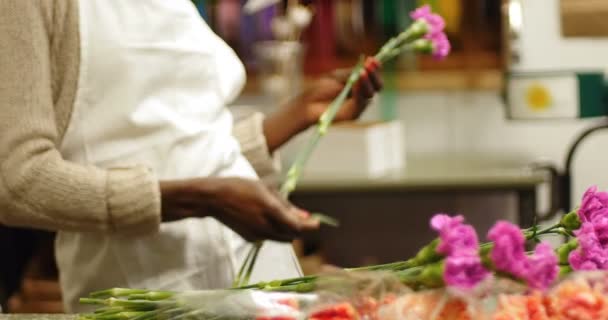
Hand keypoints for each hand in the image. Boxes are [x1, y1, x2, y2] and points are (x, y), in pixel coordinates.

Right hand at [160, 178, 318, 241]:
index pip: (298, 227)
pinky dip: (274, 231)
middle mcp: (265, 226)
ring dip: (287, 230)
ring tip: (283, 215)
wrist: (215, 199)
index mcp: (271, 211)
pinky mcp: (250, 239)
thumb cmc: (241, 187)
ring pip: (281, 238)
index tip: (317, 221)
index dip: (310, 226)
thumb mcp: (266, 190)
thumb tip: (304, 215)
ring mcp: (257, 235)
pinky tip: (266, 218)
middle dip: (300, 229)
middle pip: (292, 236)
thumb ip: (286, 205)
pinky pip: (269, 237)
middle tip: (303, 218)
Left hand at [299, 57, 382, 124]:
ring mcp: (358, 106)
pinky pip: (360, 102)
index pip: (374, 78)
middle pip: (377, 87)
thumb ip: (352, 73)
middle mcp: (362, 96)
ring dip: (367, 81)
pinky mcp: (353, 115)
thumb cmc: (320, 89)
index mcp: (360, 85)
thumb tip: (367, 63)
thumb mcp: (337, 77)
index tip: (373, 59)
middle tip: (370, 64)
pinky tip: (356, 82)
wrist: (307, 103)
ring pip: (370, 94)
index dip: (376, 69)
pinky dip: (359, 91)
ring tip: (362, 72)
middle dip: (374, 74)